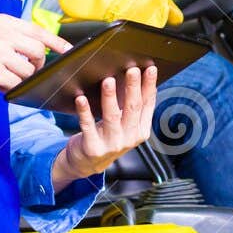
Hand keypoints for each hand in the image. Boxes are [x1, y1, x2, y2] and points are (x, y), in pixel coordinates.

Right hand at [0, 14, 66, 98]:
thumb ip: (11, 34)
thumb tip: (38, 46)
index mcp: (3, 22)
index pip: (38, 31)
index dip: (57, 42)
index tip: (67, 50)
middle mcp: (2, 34)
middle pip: (38, 52)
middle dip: (37, 65)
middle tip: (26, 69)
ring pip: (27, 71)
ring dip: (20, 78)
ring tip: (4, 76)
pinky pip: (14, 83)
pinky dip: (9, 86)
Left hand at [55, 65, 158, 180]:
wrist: (88, 163)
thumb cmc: (107, 136)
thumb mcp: (125, 125)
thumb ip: (131, 107)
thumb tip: (136, 77)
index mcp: (141, 130)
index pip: (147, 104)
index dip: (149, 86)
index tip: (151, 69)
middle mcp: (129, 138)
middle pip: (132, 109)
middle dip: (133, 87)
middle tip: (132, 70)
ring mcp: (111, 144)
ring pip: (112, 117)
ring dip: (110, 97)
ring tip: (108, 81)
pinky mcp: (93, 148)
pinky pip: (88, 126)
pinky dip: (85, 112)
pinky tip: (81, 99)